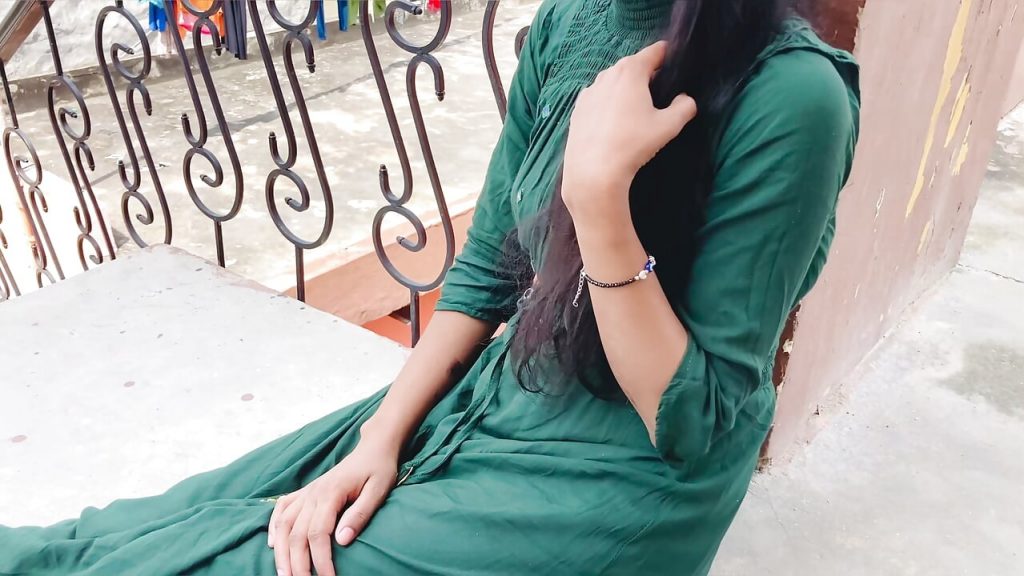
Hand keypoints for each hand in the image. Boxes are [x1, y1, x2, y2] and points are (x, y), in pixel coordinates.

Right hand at [269, 439, 397, 575]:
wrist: (372, 449)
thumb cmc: (378, 470)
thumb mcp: (378, 491)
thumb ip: (359, 514)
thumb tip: (342, 541)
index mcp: (331, 493)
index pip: (318, 534)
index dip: (321, 560)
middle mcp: (313, 493)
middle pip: (296, 534)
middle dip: (298, 563)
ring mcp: (307, 492)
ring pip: (284, 524)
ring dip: (281, 551)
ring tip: (284, 574)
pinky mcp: (305, 492)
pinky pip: (282, 509)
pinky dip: (273, 526)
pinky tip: (272, 544)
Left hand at [562, 41, 696, 220]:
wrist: (593, 170)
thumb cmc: (633, 143)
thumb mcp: (668, 126)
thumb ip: (684, 107)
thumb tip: (686, 100)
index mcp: (631, 71)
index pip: (654, 51)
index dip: (668, 55)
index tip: (675, 63)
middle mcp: (607, 74)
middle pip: (632, 65)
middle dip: (646, 73)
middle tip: (659, 91)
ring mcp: (589, 92)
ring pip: (613, 81)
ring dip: (625, 88)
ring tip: (636, 108)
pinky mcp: (578, 109)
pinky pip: (598, 98)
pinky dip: (608, 103)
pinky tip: (614, 122)